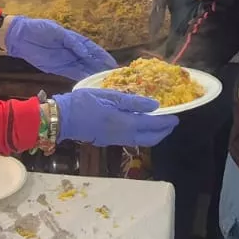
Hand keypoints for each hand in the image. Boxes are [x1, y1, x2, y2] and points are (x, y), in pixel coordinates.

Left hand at [3, 17, 117, 80]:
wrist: (20, 36)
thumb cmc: (38, 29)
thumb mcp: (55, 31)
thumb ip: (70, 40)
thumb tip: (84, 50)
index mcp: (74, 39)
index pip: (92, 49)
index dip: (103, 56)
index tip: (113, 63)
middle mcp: (73, 51)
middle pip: (90, 60)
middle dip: (102, 68)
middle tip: (114, 77)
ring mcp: (66, 60)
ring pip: (83, 68)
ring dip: (93, 75)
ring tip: (105, 83)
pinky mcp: (58, 68)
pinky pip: (72, 74)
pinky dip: (81, 79)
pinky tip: (90, 84)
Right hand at [54, 89, 177, 145]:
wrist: (62, 118)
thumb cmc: (83, 102)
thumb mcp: (109, 96)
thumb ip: (133, 101)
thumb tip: (155, 106)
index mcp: (125, 123)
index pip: (153, 125)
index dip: (166, 122)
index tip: (177, 117)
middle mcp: (123, 136)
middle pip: (151, 139)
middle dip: (164, 132)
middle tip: (172, 122)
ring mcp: (116, 140)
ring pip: (142, 142)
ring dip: (154, 135)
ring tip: (160, 124)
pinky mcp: (109, 141)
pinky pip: (132, 141)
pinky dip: (143, 135)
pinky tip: (141, 125)